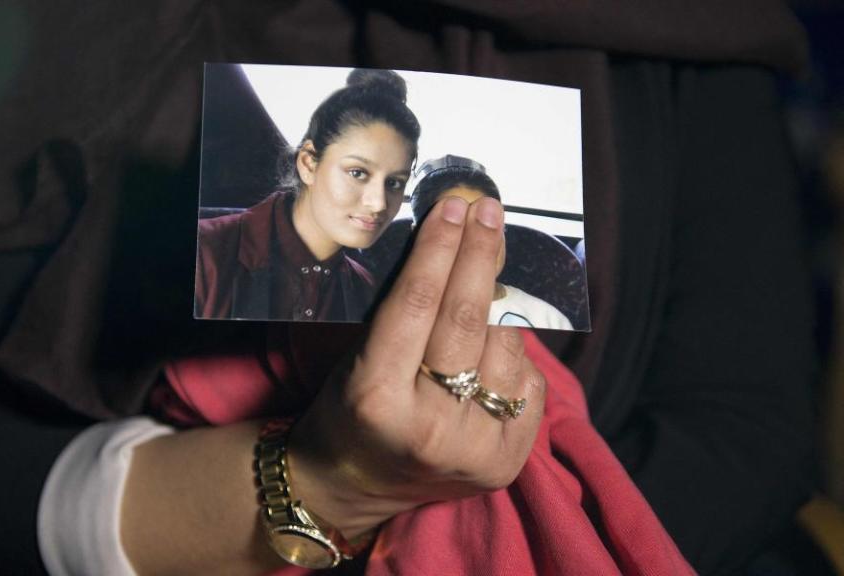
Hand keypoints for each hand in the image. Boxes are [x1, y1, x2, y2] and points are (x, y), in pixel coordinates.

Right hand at [288, 196, 545, 536]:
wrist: (355, 484)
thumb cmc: (348, 408)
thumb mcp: (356, 357)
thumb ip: (404, 311)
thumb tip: (456, 242)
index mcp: (375, 397)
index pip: (418, 303)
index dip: (440, 247)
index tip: (455, 206)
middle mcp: (427, 427)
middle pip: (468, 320)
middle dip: (481, 254)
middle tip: (488, 212)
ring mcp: (472, 450)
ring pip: (506, 347)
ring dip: (501, 303)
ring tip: (487, 278)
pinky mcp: (505, 464)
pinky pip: (529, 383)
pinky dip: (514, 353)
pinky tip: (495, 339)